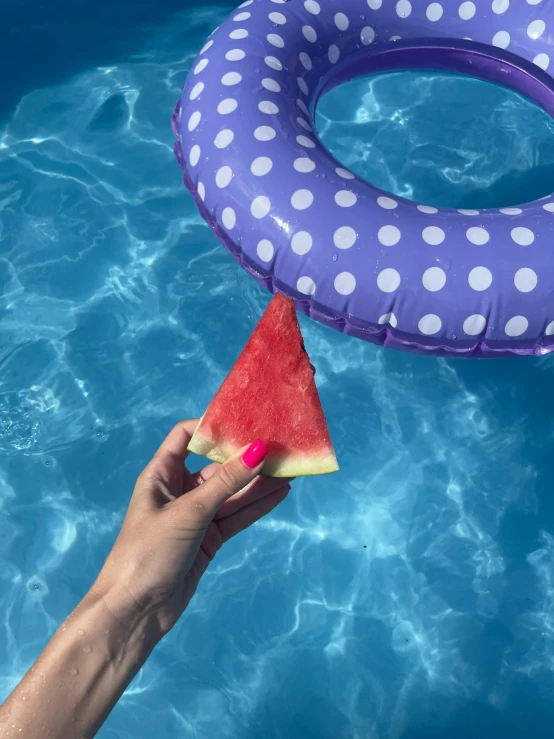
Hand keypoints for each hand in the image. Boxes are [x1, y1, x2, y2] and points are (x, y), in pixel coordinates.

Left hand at [92, 420, 290, 636]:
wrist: (136, 612)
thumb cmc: (149, 552)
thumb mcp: (189, 513)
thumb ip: (226, 483)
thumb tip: (259, 449)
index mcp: (161, 474)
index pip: (187, 436)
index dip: (213, 426)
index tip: (246, 420)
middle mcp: (180, 490)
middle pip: (217, 465)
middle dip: (246, 457)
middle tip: (281, 446)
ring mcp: (196, 515)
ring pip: (232, 492)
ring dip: (258, 482)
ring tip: (291, 468)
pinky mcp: (209, 538)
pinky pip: (237, 516)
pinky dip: (257, 505)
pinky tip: (281, 493)